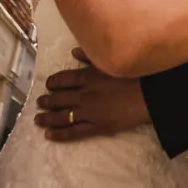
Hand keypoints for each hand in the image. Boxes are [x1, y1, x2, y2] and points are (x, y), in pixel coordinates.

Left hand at [34, 48, 149, 141]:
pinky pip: (74, 132)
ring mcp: (89, 112)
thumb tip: (73, 51)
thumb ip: (90, 56)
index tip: (48, 85)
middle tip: (38, 103)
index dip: (53, 82)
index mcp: (88, 76)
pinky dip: (60, 134)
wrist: (149, 96)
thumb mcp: (111, 62)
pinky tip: (49, 135)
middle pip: (59, 98)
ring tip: (38, 119)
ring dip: (47, 118)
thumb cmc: (133, 75)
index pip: (63, 79)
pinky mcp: (97, 127)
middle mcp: (84, 95)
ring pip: (62, 116)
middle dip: (47, 101)